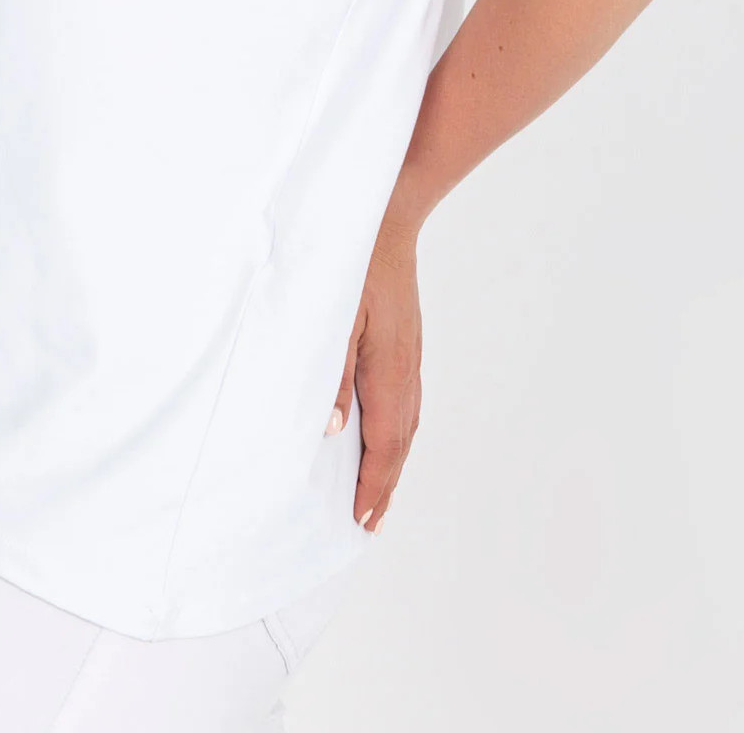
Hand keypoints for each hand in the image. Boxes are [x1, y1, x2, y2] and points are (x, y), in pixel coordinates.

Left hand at [326, 215, 420, 533]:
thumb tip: (331, 431)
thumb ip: (333, 375)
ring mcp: (411, 356)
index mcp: (389, 372)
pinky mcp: (408, 343)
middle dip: (385, 485)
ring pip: (407, 423)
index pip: (385, 445)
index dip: (373, 485)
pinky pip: (407, 401)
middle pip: (401, 442)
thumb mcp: (335, 319)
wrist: (388, 221)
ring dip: (393, 462)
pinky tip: (386, 432)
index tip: (361, 520)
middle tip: (369, 522)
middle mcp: (407, 371)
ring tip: (378, 490)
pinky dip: (397, 432)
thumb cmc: (354, 266)